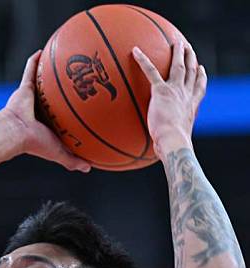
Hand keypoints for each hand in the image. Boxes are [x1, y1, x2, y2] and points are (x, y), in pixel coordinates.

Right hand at [4, 51, 90, 172]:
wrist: (16, 133)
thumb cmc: (35, 144)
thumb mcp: (59, 153)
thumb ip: (73, 161)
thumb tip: (90, 168)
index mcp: (49, 123)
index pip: (63, 115)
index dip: (73, 109)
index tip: (87, 101)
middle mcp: (41, 109)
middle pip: (55, 96)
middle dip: (65, 88)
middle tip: (80, 75)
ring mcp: (32, 98)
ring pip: (44, 82)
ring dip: (50, 71)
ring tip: (64, 58)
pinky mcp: (24, 88)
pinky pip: (29, 71)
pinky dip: (34, 62)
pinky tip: (43, 50)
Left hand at [133, 42, 206, 157]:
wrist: (173, 141)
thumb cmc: (172, 147)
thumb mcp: (172, 142)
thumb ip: (165, 141)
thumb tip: (156, 154)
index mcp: (191, 106)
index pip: (199, 88)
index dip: (201, 77)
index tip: (201, 69)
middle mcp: (186, 95)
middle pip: (191, 72)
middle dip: (191, 58)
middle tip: (188, 48)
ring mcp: (175, 90)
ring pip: (178, 66)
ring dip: (178, 53)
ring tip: (175, 43)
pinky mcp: (161, 91)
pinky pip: (151, 71)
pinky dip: (143, 60)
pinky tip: (135, 51)